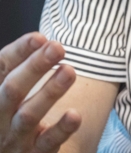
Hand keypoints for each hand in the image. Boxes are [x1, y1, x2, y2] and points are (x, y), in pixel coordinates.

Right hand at [0, 33, 80, 151]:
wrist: (8, 150)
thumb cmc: (11, 112)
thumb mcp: (9, 87)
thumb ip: (19, 65)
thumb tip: (42, 41)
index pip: (2, 68)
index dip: (19, 52)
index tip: (40, 37)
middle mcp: (0, 116)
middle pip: (12, 90)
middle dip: (34, 67)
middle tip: (57, 47)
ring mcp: (14, 137)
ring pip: (28, 116)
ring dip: (49, 93)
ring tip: (69, 71)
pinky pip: (46, 144)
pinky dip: (60, 130)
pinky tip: (74, 115)